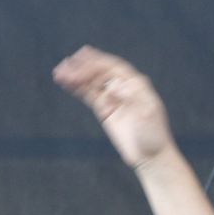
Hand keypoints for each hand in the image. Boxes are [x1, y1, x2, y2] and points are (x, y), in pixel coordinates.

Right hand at [53, 45, 176, 173]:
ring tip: (59, 72)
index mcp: (136, 84)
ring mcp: (113, 98)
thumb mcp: (147, 114)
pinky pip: (88, 94)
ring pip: (92, 82)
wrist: (151, 155)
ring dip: (76, 76)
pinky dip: (77, 87)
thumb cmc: (154, 134)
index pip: (114, 67)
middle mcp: (124, 87)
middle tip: (65, 66)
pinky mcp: (104, 109)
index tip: (80, 59)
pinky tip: (65, 82)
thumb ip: (132, 98)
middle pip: (100, 72)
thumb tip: (114, 86)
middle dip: (83, 68)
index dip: (97, 61)